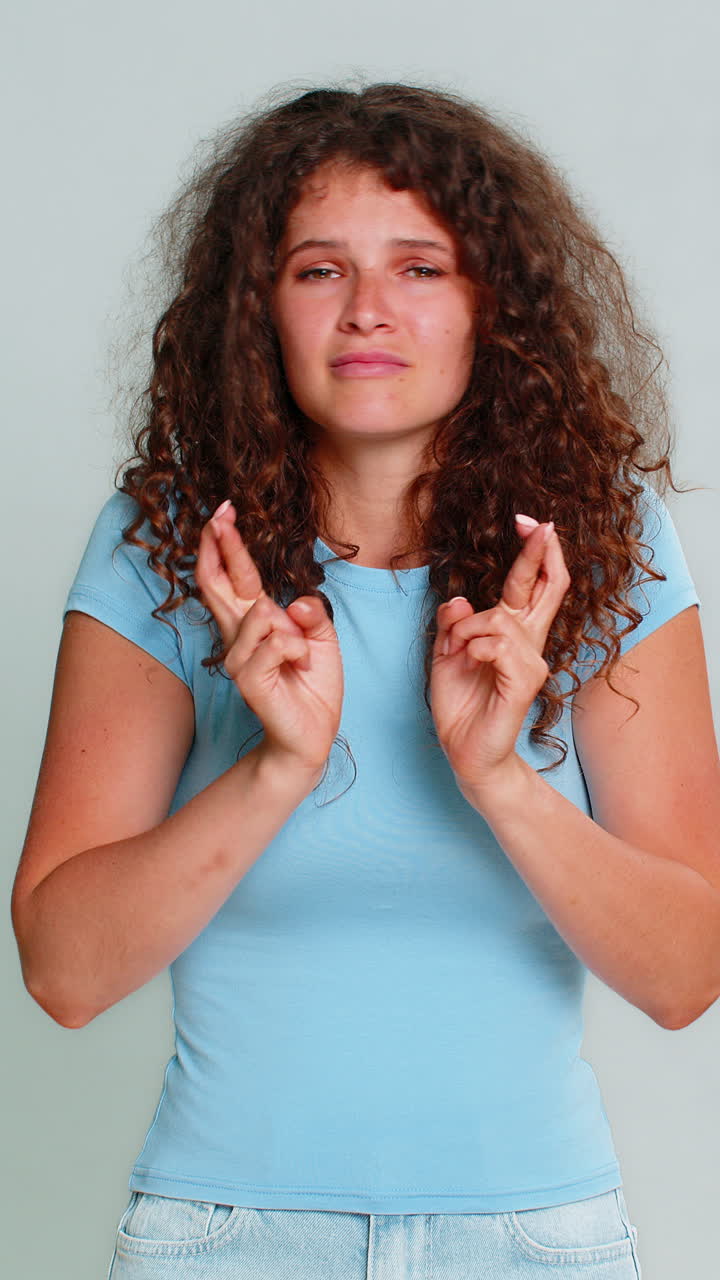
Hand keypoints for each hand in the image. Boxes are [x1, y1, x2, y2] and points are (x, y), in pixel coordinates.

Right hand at [195, 501, 343, 773]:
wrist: (312, 734)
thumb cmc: (312, 686)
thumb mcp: (322, 639)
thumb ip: (311, 614)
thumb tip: (295, 601)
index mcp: (256, 622)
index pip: (234, 578)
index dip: (226, 546)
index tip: (222, 513)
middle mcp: (240, 637)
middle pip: (218, 584)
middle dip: (219, 548)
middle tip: (217, 516)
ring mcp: (240, 658)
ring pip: (260, 613)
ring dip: (291, 629)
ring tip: (301, 655)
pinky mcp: (249, 679)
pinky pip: (275, 642)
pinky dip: (296, 650)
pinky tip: (299, 666)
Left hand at [430, 515, 569, 795]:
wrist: (466, 753)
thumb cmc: (460, 704)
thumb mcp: (445, 655)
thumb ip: (453, 625)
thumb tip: (459, 600)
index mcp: (511, 633)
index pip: (533, 585)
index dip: (536, 552)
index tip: (530, 522)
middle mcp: (528, 643)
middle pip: (548, 588)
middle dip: (541, 553)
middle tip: (541, 525)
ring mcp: (530, 662)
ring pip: (499, 619)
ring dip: (467, 630)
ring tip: (459, 654)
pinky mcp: (524, 682)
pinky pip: (497, 645)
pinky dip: (474, 648)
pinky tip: (470, 663)